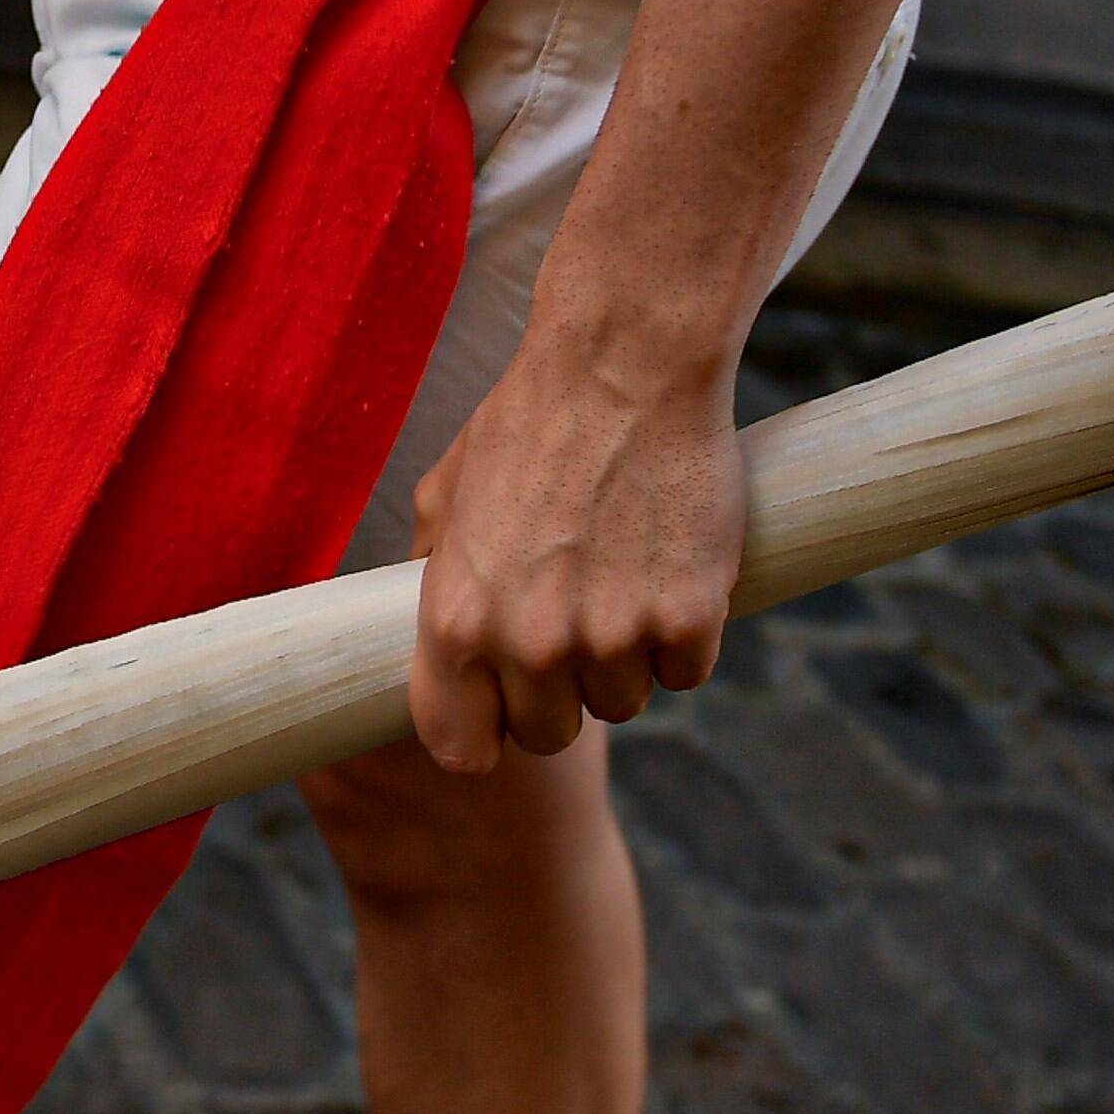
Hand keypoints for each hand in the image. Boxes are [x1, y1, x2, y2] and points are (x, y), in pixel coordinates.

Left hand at [405, 310, 747, 771]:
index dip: (483, 735)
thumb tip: (426, 630)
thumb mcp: (450, 492)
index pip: (461, 748)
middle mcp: (528, 643)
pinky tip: (669, 573)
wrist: (626, 366)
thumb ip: (435, 571)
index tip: (501, 714)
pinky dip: (684, 638)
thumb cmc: (530, 421)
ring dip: (624, 662)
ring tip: (621, 581)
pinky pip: (685, 674)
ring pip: (622, 704)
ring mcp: (611, 637)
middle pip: (548, 734)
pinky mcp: (687, 620)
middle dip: (559, 693)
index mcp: (456, 620)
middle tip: (573, 627)